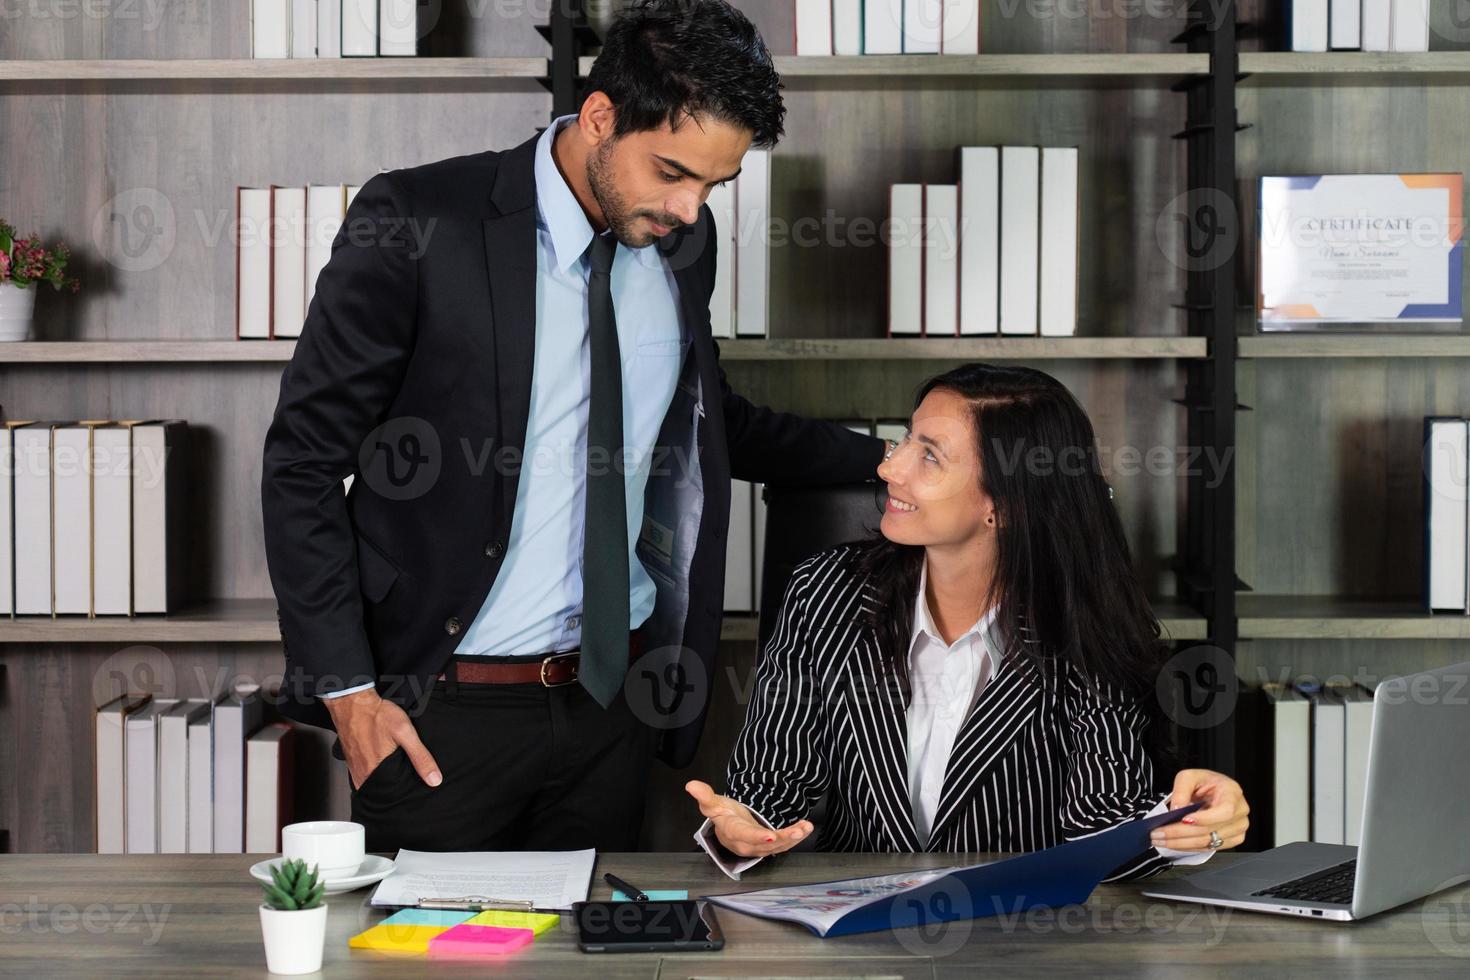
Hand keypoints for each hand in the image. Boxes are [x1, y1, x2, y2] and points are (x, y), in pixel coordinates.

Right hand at [324, 688, 441, 790]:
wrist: (352, 702)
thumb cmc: (377, 715)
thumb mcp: (405, 733)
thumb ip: (420, 757)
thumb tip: (434, 779)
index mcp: (376, 773)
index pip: (394, 794)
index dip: (406, 791)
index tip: (415, 788)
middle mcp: (362, 775)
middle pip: (384, 790)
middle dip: (396, 787)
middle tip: (407, 778)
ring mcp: (355, 769)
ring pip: (374, 783)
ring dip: (385, 780)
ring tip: (397, 772)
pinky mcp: (352, 762)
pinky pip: (365, 775)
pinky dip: (375, 773)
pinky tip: (383, 765)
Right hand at [685, 780, 812, 858]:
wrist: (729, 828)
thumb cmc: (723, 815)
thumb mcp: (713, 804)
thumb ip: (705, 795)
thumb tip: (691, 785)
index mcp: (733, 832)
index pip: (745, 835)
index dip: (758, 837)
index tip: (771, 837)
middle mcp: (747, 843)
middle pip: (765, 844)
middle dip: (782, 839)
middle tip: (797, 832)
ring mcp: (759, 847)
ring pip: (778, 846)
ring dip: (793, 838)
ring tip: (805, 828)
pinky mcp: (770, 847)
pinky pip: (784, 844)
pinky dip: (796, 837)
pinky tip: (806, 828)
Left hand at [1151, 768, 1248, 851]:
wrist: (1215, 791)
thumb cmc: (1205, 782)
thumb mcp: (1189, 777)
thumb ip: (1181, 790)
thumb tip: (1176, 809)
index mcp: (1233, 793)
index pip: (1224, 811)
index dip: (1205, 818)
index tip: (1184, 820)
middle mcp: (1240, 813)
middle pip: (1209, 830)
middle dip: (1179, 833)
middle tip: (1157, 833)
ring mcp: (1238, 829)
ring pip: (1207, 842)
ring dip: (1180, 844)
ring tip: (1160, 839)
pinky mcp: (1231, 840)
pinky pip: (1208, 848)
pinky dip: (1188, 847)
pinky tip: (1173, 843)